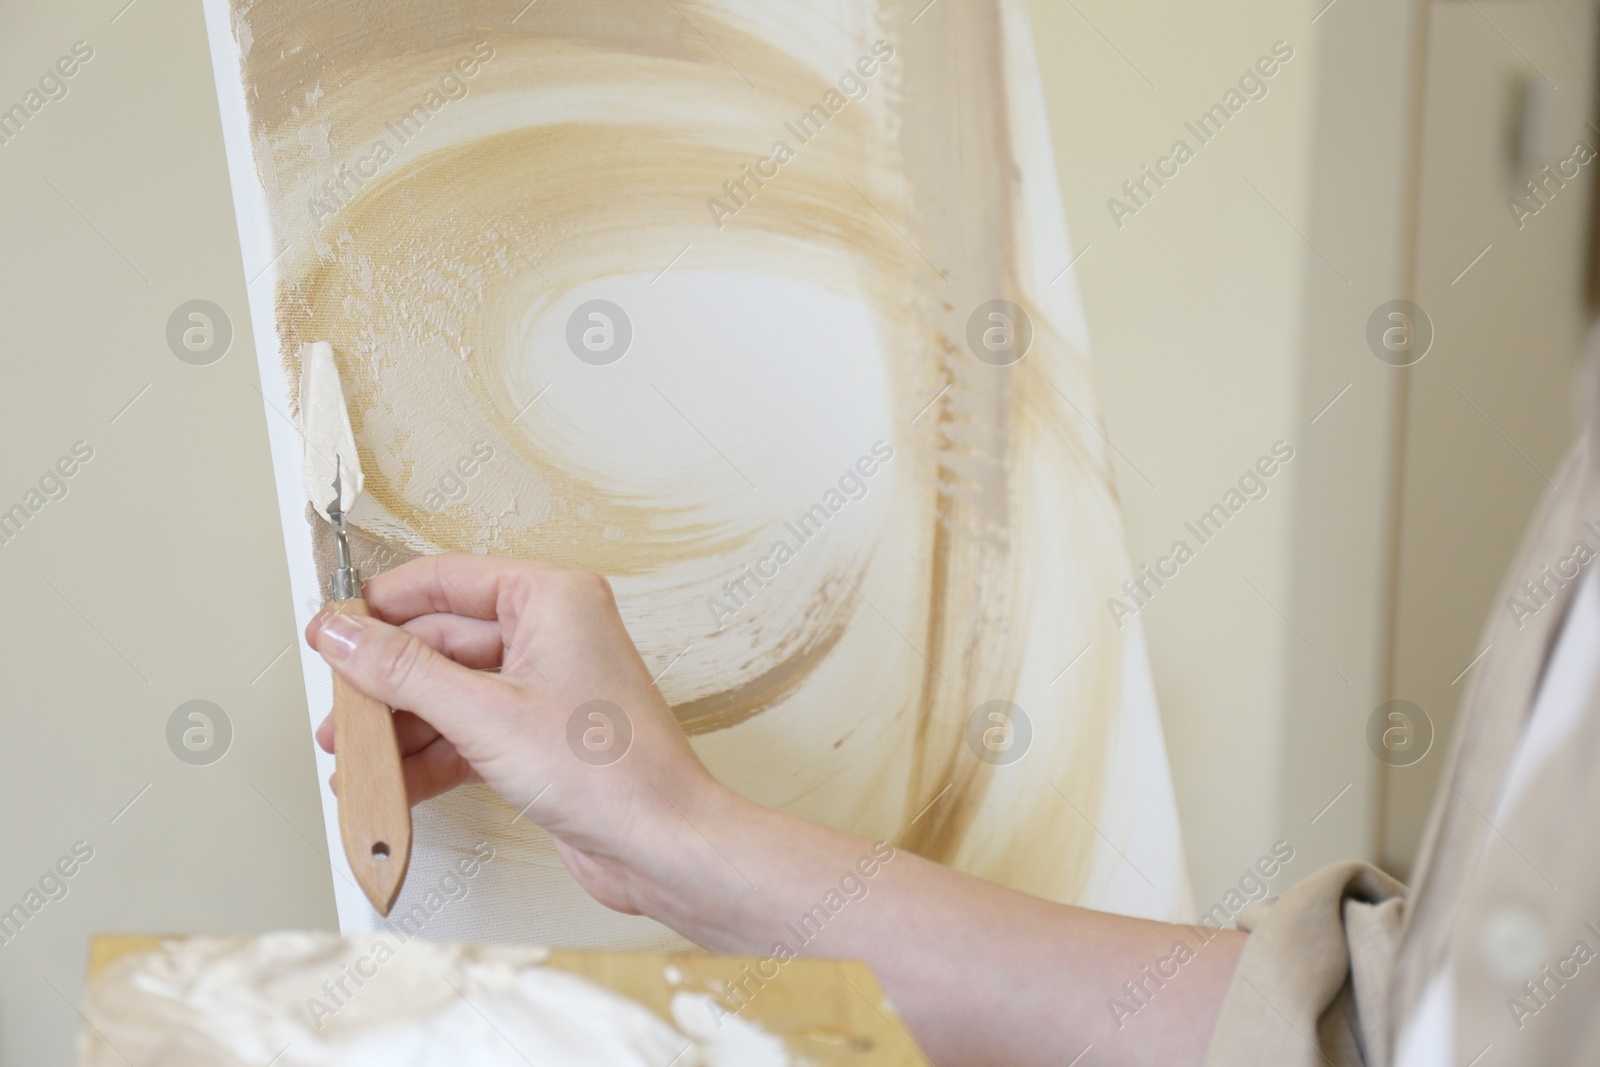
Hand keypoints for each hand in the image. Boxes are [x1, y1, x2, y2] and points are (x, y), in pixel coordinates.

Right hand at [305, 553, 722, 913]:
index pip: (445, 581)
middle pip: (440, 640)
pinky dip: (428, 757)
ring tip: (352, 761)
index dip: (380, 607)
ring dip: (399, 727)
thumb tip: (341, 632)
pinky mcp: (539, 734)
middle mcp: (552, 631)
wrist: (660, 844)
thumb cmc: (608, 771)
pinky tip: (390, 787)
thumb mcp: (483, 714)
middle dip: (384, 682)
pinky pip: (467, 731)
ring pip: (450, 690)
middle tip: (335, 712)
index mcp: (552, 597)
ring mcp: (545, 684)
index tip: (327, 632)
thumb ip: (401, 671)